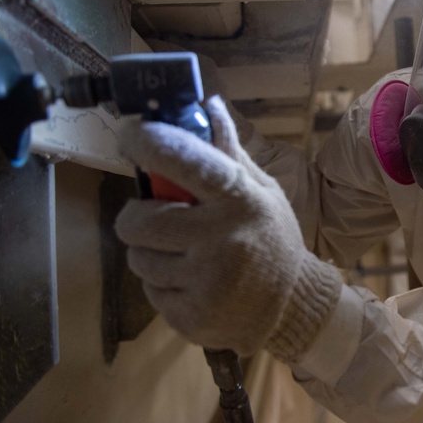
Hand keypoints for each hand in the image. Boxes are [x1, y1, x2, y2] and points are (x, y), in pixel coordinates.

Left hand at [114, 96, 340, 358]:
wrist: (293, 306)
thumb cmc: (272, 238)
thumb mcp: (261, 192)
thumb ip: (228, 153)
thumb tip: (206, 105)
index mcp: (240, 200)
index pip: (188, 161)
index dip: (150, 142)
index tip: (130, 134)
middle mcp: (223, 240)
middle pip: (139, 222)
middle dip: (136, 218)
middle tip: (154, 217)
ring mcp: (207, 282)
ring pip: (139, 259)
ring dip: (150, 253)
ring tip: (182, 254)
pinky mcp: (192, 317)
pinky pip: (150, 292)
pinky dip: (163, 285)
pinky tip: (192, 283)